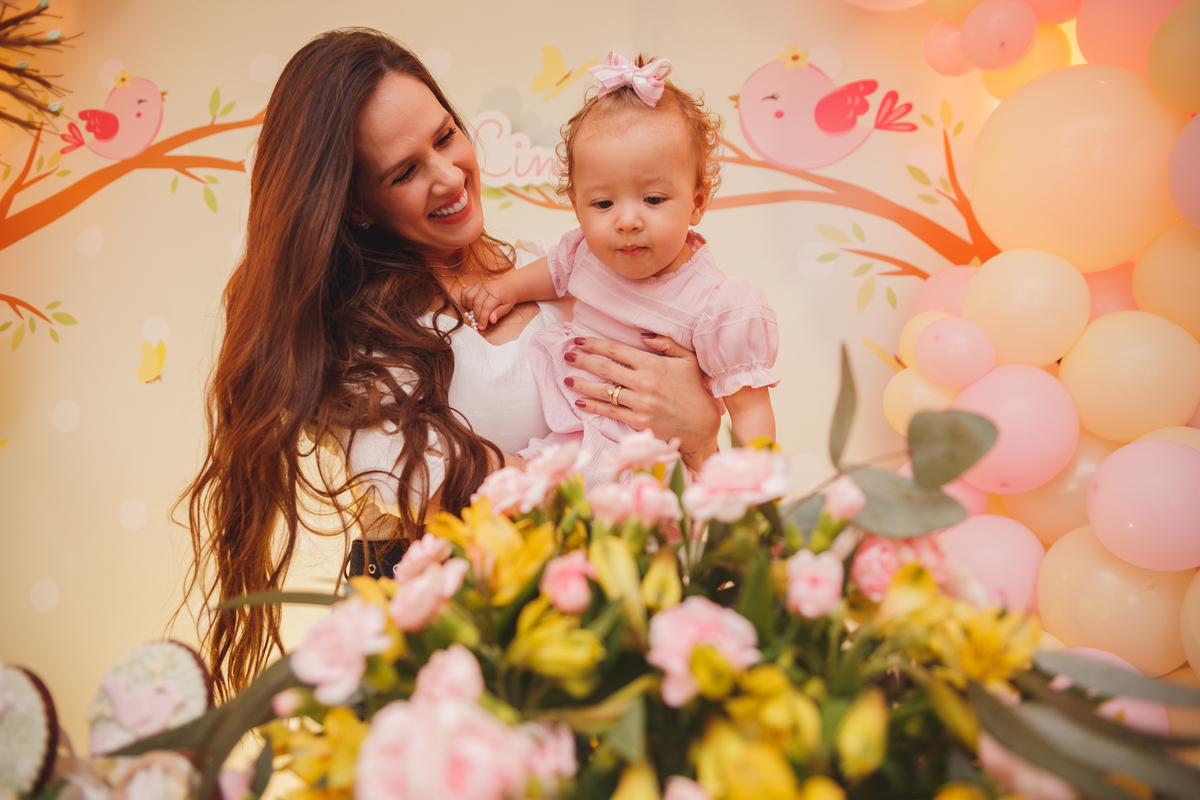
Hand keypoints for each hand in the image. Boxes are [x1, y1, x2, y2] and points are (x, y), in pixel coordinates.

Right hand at [459, 277, 516, 330]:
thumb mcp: (507, 307)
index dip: (483, 319)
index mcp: (497, 293)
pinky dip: (464, 301)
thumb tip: (491, 321)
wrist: (508, 285)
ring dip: (469, 308)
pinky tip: (469, 306)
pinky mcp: (474, 284)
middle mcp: (486, 287)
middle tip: (478, 323)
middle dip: (476, 316)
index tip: (482, 327)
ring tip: (475, 314)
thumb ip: (498, 313)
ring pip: (469, 297)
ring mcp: (479, 285)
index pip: (486, 308)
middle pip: (476, 303)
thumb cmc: (508, 297)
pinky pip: (465, 292)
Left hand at [565, 333, 720, 469]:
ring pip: (603, 391)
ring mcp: (639, 403)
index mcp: (653, 364)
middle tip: (566, 355)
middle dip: (582, 360)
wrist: (702, 426)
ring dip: (582, 384)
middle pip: (605, 368)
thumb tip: (642, 335)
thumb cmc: (696, 390)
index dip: (594, 344)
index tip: (579, 340)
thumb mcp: (688, 360)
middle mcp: (643, 383)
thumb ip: (667, 343)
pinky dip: (592, 406)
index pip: (616, 350)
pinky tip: (579, 401)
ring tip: (567, 379)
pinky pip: (610, 411)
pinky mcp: (637, 421)